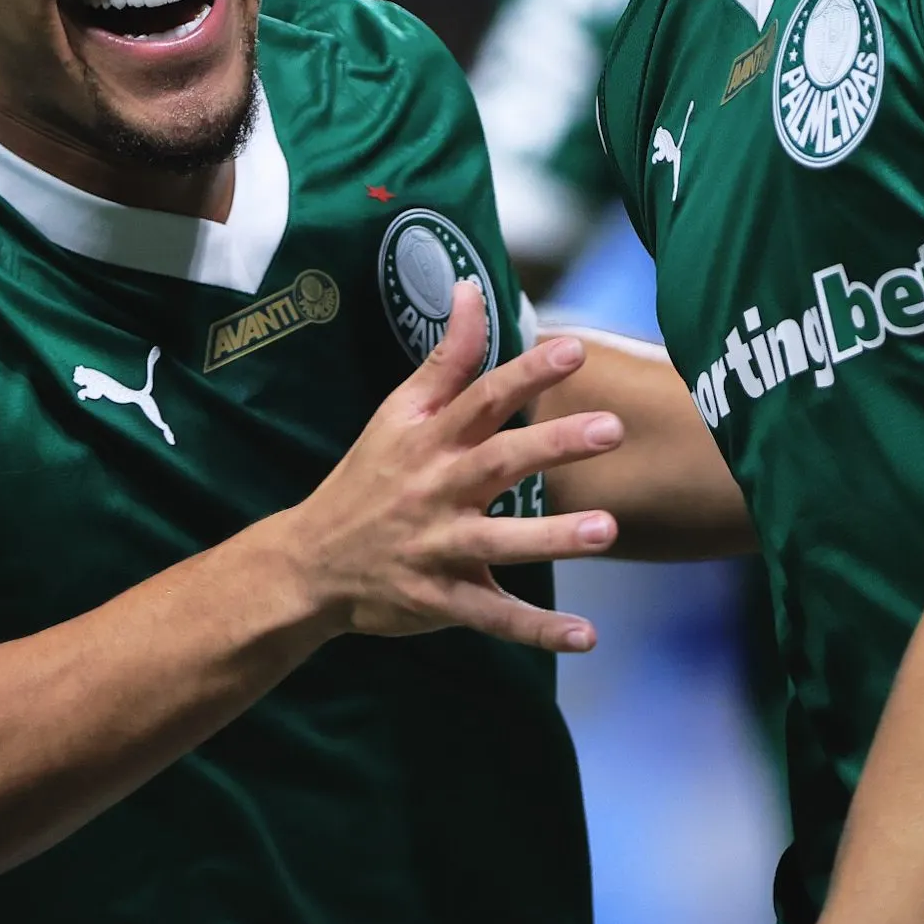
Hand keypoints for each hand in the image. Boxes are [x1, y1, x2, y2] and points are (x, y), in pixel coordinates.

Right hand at [272, 281, 624, 652]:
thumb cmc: (368, 478)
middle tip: (612, 428)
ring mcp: (438, 548)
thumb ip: (446, 357)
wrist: (311, 565)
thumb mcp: (397, 412)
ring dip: (553, 538)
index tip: (574, 350)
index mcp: (428, 440)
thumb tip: (473, 287)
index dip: (526, 372)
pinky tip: (587, 635)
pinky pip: (494, 617)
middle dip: (554, 444)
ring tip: (607, 530)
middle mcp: (435, 490)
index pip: (481, 396)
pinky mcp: (441, 600)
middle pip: (498, 462)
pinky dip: (538, 630)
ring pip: (500, 543)